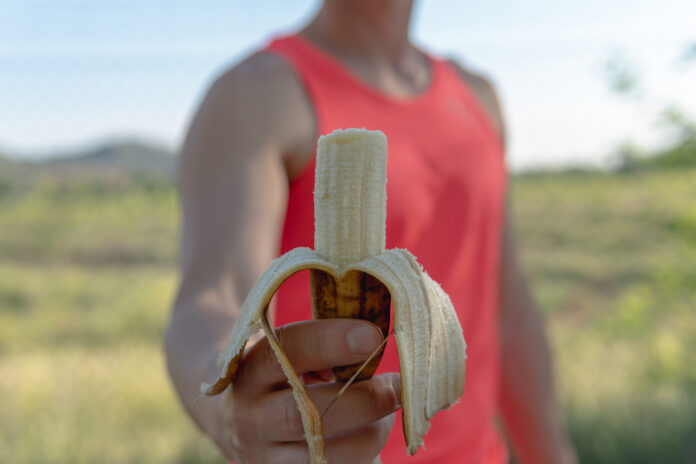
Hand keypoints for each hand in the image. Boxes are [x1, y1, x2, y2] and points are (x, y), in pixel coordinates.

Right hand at [206, 319, 400, 463]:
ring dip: (370, 435)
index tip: (372, 335)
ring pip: (326, 454)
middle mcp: (251, 415)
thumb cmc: (282, 378)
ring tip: (385, 418)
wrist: (236, 422)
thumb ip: (323, 350)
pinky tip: (367, 439)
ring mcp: (263, 455)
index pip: (286, 350)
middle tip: (397, 386)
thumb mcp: (288, 355)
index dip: (331, 341)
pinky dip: (362, 458)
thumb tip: (377, 345)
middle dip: (364, 400)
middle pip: (308, 413)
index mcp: (251, 368)